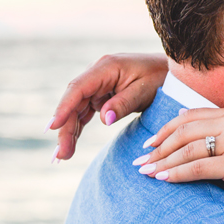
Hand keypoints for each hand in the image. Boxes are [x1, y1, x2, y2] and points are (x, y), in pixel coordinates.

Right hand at [48, 54, 167, 160]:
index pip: (78, 88)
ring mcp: (97, 85)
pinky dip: (78, 128)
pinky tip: (70, 145)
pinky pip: (85, 112)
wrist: (170, 71)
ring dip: (69, 132)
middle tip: (61, 154)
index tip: (53, 127)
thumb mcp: (145, 90)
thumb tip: (104, 119)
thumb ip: (124, 103)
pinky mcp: (100, 95)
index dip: (64, 107)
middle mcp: (96, 74)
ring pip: (76, 110)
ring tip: (63, 156)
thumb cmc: (159, 77)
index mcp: (105, 67)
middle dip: (65, 128)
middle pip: (74, 102)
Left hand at [134, 107, 223, 218]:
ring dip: (162, 162)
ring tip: (144, 173)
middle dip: (158, 147)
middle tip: (139, 161)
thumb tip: (186, 125)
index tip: (149, 144)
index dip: (165, 130)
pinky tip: (163, 180)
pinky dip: (177, 173)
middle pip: (184, 131)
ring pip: (188, 149)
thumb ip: (222, 133)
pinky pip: (198, 167)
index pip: (190, 117)